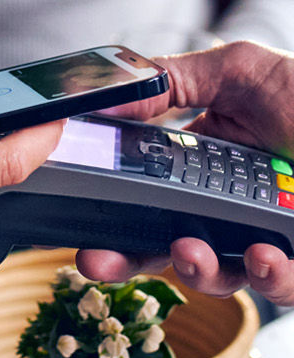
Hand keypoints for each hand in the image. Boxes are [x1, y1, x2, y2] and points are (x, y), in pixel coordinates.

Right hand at [75, 41, 293, 303]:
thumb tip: (106, 92)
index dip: (113, 223)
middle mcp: (234, 211)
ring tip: (193, 249)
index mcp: (207, 169)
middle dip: (126, 263)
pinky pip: (282, 287)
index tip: (83, 235)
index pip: (147, 203)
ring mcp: (274, 240)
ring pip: (221, 277)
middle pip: (167, 250)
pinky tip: (265, 254)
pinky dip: (268, 277)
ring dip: (198, 269)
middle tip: (98, 264)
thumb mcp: (243, 70)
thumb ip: (173, 78)